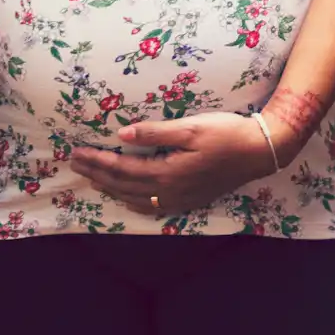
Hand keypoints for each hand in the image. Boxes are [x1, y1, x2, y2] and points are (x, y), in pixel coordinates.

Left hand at [69, 113, 271, 217]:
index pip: (122, 168)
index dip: (97, 161)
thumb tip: (121, 135)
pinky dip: (132, 201)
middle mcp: (170, 191)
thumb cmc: (227, 133)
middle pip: (123, 185)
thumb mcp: (191, 127)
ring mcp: (180, 199)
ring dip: (111, 188)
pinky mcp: (189, 200)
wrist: (260, 151)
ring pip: (135, 199)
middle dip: (97, 174)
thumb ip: (154, 132)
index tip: (77, 152)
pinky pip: (151, 206)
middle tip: (75, 163)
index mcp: (167, 172)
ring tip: (92, 178)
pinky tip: (126, 197)